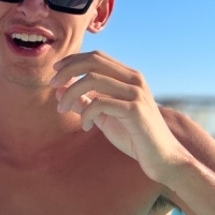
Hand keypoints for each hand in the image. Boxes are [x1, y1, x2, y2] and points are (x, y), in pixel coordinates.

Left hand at [50, 51, 190, 185]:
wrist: (163, 158)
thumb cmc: (134, 137)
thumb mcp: (105, 117)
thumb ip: (85, 102)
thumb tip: (59, 89)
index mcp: (129, 77)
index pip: (97, 57)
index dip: (73, 60)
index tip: (55, 73)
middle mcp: (134, 80)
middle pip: (93, 61)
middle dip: (68, 70)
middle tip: (52, 84)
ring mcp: (136, 93)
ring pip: (92, 79)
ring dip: (71, 93)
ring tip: (62, 108)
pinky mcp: (135, 110)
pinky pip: (99, 103)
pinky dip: (85, 113)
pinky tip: (85, 126)